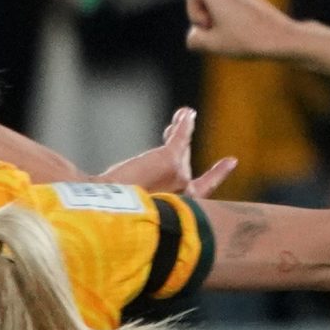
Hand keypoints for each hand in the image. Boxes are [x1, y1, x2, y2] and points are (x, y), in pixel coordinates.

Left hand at [100, 106, 235, 198]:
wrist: (100, 210)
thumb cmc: (105, 216)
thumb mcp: (124, 210)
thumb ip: (129, 196)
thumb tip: (98, 185)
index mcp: (173, 209)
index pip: (199, 192)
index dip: (216, 176)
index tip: (231, 161)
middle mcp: (182, 195)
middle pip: (184, 166)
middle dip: (181, 149)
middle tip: (175, 129)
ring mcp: (178, 177)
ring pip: (181, 150)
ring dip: (180, 131)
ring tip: (182, 116)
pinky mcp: (170, 161)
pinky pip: (181, 137)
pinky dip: (184, 124)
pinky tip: (185, 113)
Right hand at [170, 0, 302, 62]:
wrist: (283, 38)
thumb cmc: (247, 40)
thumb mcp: (208, 45)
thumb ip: (193, 37)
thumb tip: (198, 32)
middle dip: (195, 13)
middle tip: (213, 30)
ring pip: (206, 3)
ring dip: (209, 20)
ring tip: (230, 33)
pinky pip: (220, 8)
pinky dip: (221, 21)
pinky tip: (238, 32)